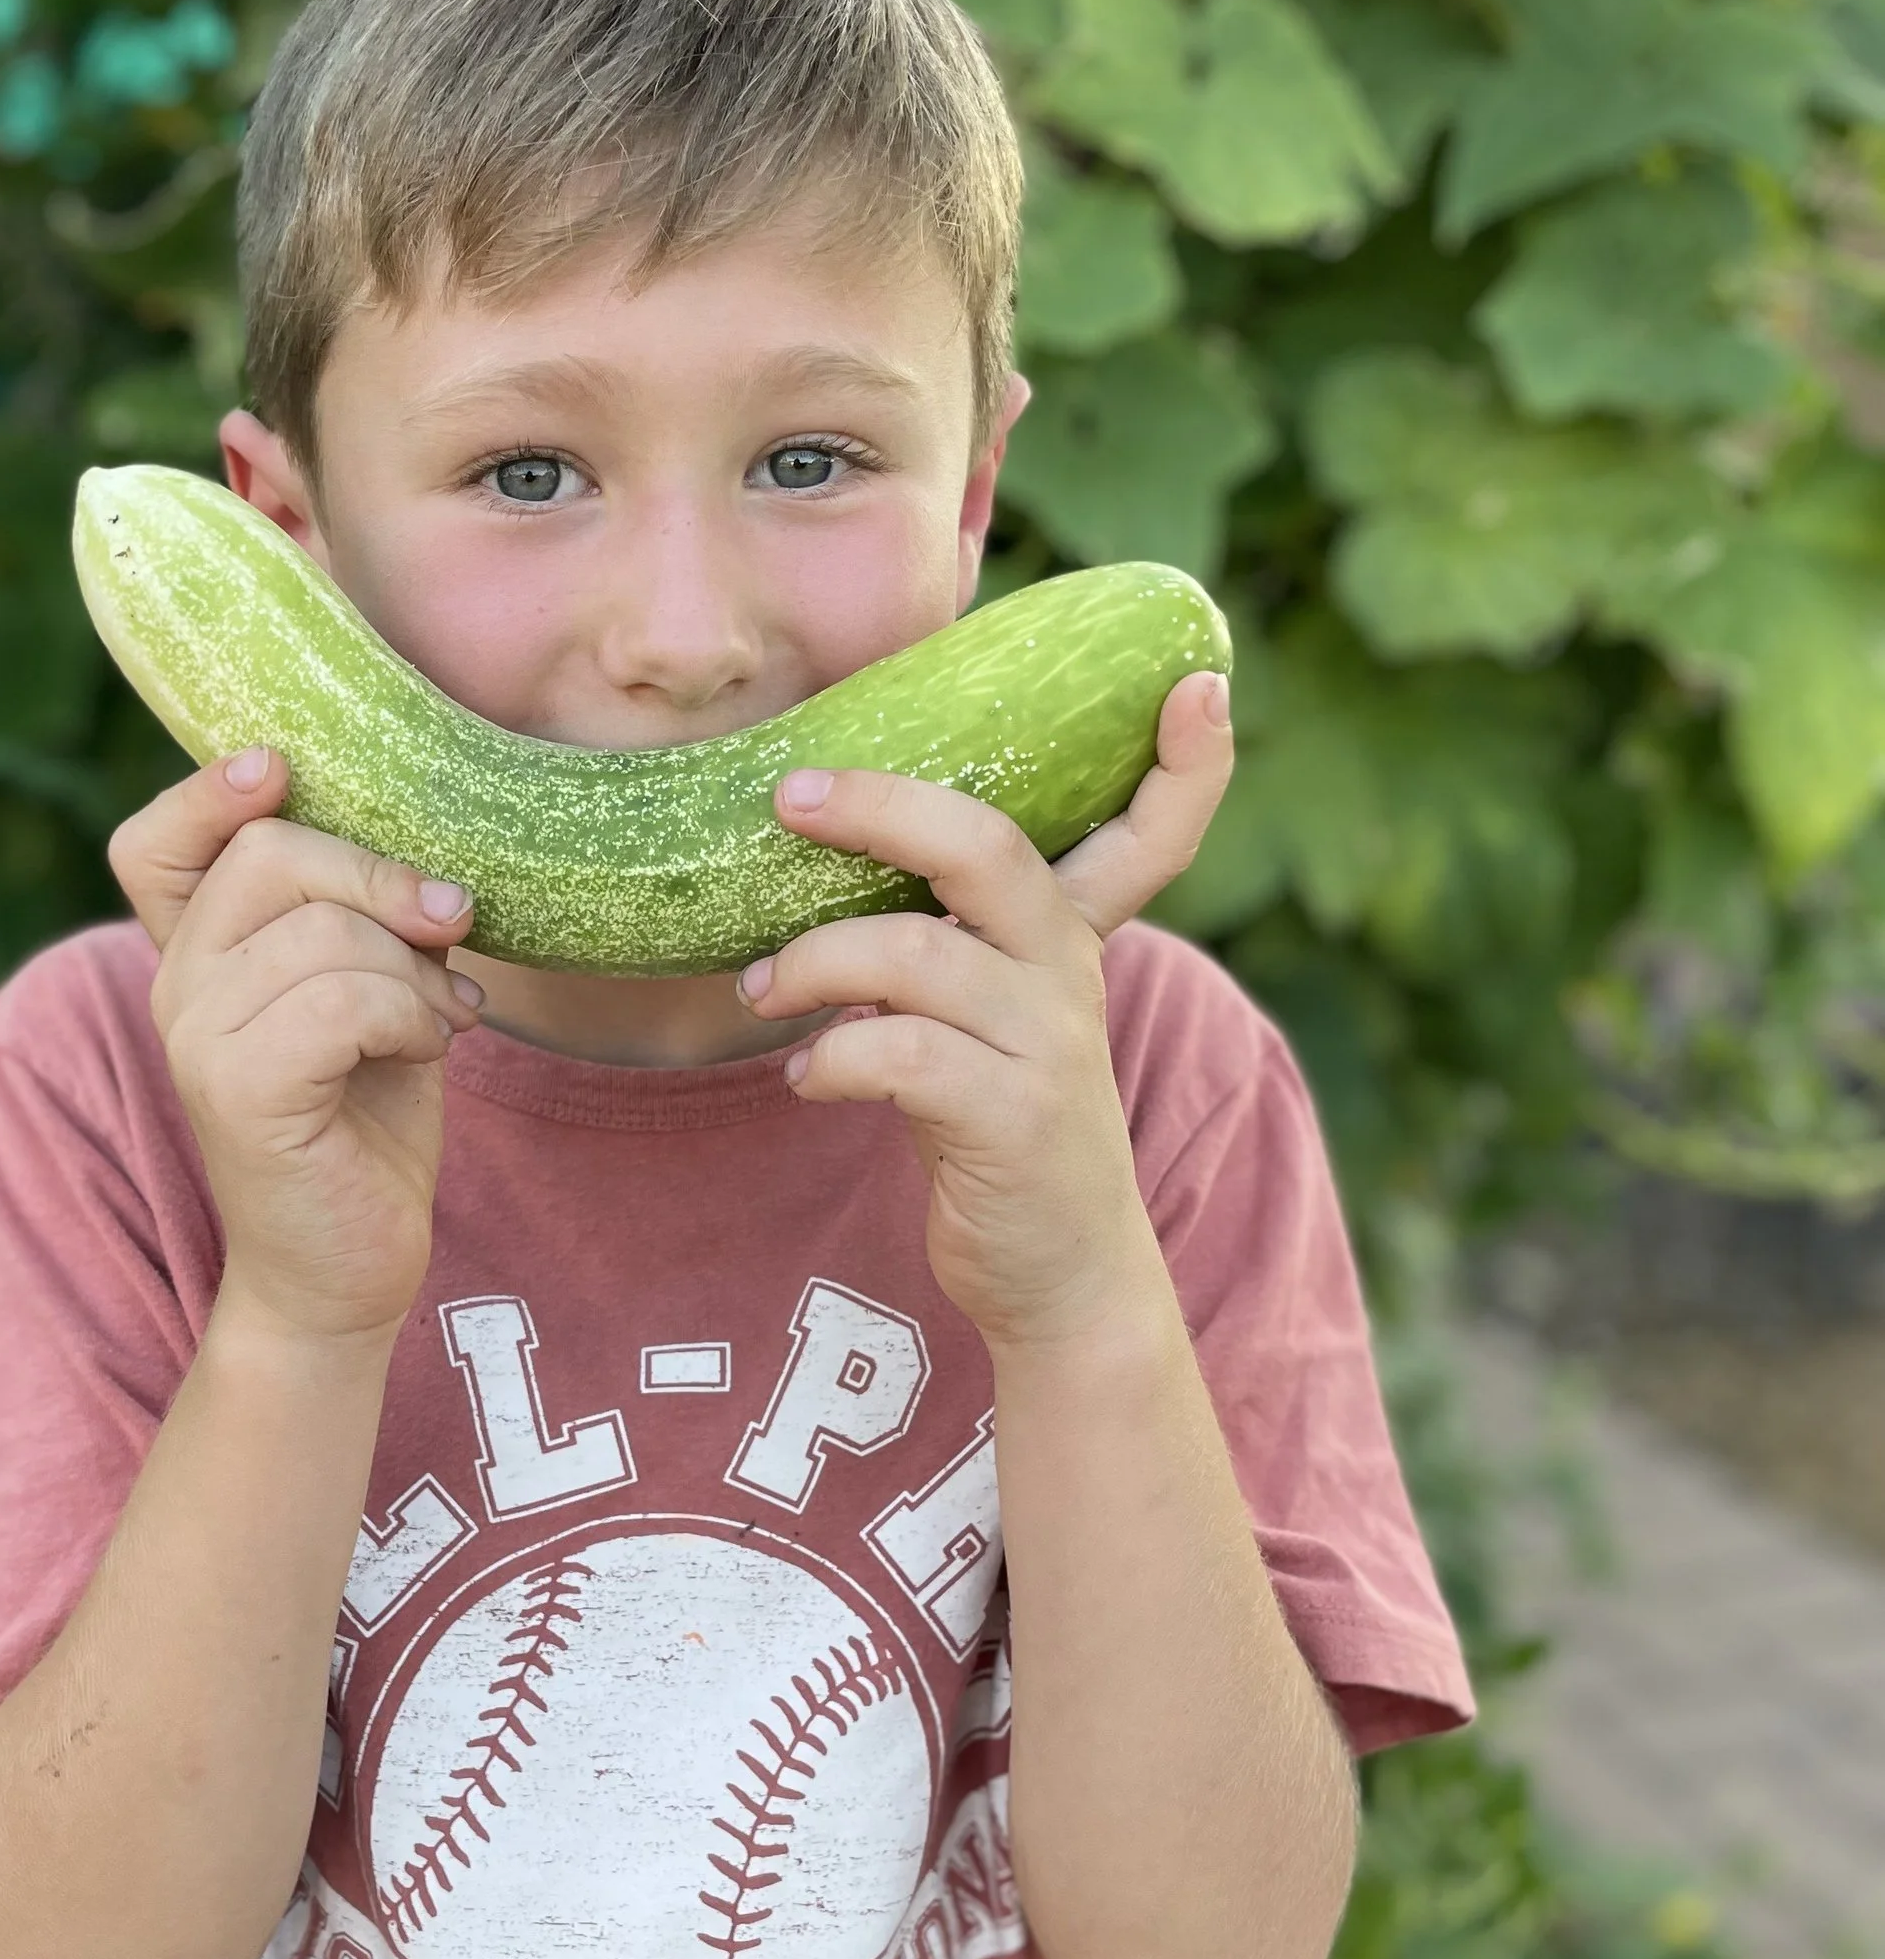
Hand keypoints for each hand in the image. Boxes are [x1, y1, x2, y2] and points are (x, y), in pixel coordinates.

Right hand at [108, 752, 482, 1343]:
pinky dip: (411, 1016)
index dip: (207, 791)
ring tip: (445, 1019)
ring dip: (418, 971)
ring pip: (326, 932)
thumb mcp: (373, 996)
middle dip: (384, 878)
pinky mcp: (237, 1092)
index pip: (155, 846)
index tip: (279, 772)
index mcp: (202, 956)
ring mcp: (197, 1039)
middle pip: (271, 855)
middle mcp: (178, 988)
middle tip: (452, 926)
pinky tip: (430, 1050)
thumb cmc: (368, 1124)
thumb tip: (422, 851)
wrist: (348, 1270)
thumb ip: (366, 919)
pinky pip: (342, 1000)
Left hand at [735, 672, 1232, 1348]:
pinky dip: (829, 1056)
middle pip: (986, 848)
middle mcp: (1069, 976)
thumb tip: (826, 850)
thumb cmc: (997, 1123)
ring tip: (762, 990)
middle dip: (878, 807)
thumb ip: (946, 937)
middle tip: (791, 799)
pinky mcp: (1008, 1120)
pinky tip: (806, 1077)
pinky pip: (894, 1053)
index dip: (1187, 764)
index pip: (1156, 833)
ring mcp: (1046, 1047)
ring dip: (809, 962)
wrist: (1059, 1274)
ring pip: (911, 953)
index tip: (1196, 684)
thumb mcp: (994, 1017)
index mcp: (1070, 937)